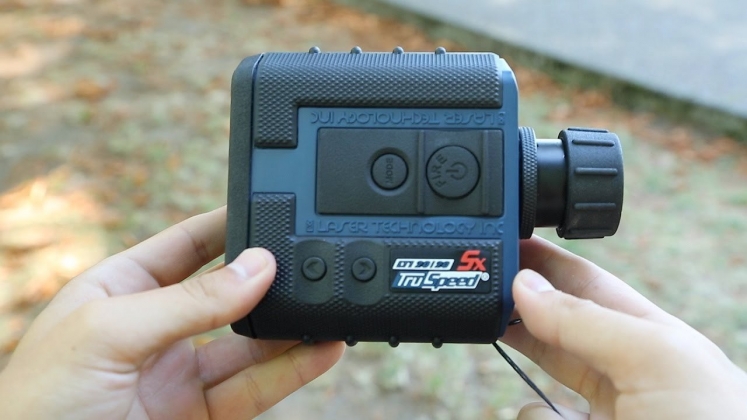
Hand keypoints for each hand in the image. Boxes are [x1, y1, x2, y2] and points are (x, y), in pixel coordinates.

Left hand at [0, 207, 344, 419]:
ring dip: (291, 326)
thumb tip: (258, 267)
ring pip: (249, 344)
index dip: (228, 224)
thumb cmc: (38, 402)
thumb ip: (188, 301)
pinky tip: (321, 349)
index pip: (187, 244)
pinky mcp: (200, 414)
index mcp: (121, 288)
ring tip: (329, 306)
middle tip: (309, 261)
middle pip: (226, 294)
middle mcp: (156, 327)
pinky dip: (292, 370)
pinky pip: (255, 388)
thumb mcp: (109, 331)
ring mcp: (179, 373)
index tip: (274, 207)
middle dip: (267, 279)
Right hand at [502, 236, 746, 418]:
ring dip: (520, 366)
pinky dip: (531, 416)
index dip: (543, 261)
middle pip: (553, 325)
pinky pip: (536, 418)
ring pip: (538, 378)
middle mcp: (619, 370)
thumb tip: (526, 284)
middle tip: (477, 289)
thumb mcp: (655, 360)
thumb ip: (586, 321)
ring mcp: (600, 412)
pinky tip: (547, 418)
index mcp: (645, 334)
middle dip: (518, 307)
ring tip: (501, 351)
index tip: (501, 241)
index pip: (582, 283)